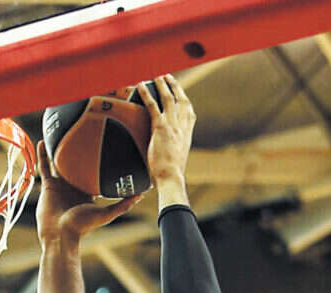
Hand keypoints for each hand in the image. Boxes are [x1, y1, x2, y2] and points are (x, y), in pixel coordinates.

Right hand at [35, 140, 141, 249]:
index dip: (99, 164)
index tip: (107, 150)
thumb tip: (140, 195)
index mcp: (88, 193)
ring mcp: (61, 186)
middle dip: (81, 154)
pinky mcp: (48, 185)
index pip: (94, 175)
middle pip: (77, 167)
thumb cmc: (83, 226)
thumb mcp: (106, 214)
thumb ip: (122, 205)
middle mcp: (74, 188)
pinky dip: (43, 155)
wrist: (60, 234)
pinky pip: (44, 167)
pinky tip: (43, 142)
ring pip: (60, 164)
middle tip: (86, 134)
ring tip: (63, 133)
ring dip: (60, 150)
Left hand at [138, 75, 195, 205]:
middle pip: (181, 100)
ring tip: (157, 75)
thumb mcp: (176, 159)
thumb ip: (173, 151)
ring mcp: (172, 126)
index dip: (185, 100)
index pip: (189, 113)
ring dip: (162, 84)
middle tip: (168, 77)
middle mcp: (182, 127)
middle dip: (175, 86)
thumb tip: (167, 152)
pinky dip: (146, 94)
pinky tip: (141, 86)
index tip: (181, 93)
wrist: (171, 178)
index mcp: (186, 135)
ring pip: (168, 99)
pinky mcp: (161, 128)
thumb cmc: (171, 174)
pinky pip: (153, 106)